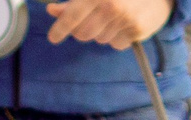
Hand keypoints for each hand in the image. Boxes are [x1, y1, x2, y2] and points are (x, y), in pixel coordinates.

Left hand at [45, 0, 168, 47]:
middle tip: (85, 22)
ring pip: (99, 40)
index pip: (72, 17)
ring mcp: (125, 20)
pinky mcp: (137, 31)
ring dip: (100, 32)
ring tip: (111, 17)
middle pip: (83, 34)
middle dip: (80, 31)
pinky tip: (122, 24)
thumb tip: (53, 11)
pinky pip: (116, 44)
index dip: (60, 29)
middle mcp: (111, 7)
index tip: (53, 38)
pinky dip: (116, 37)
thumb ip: (73, 1)